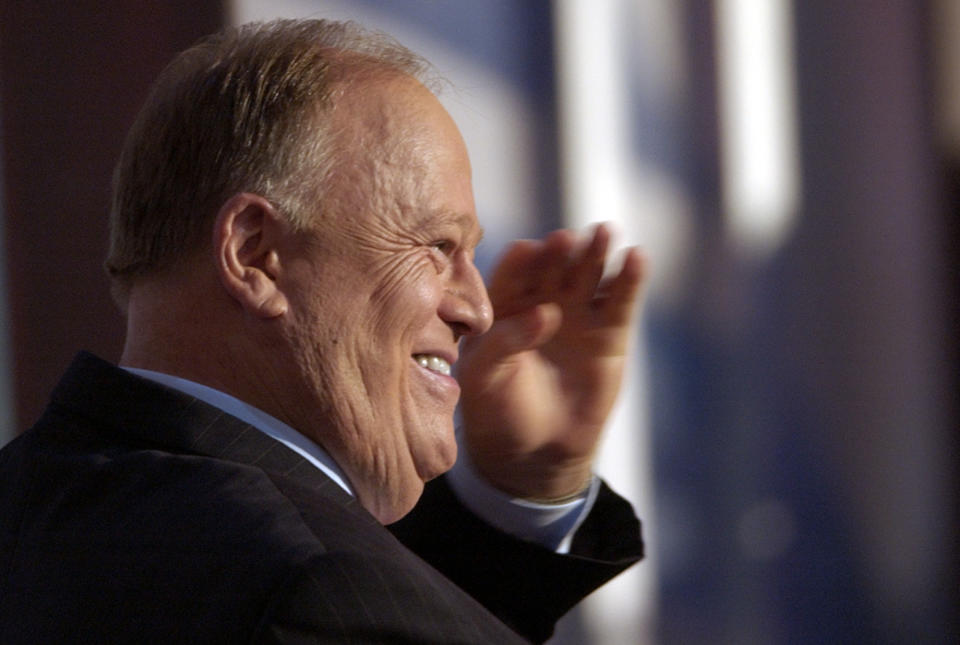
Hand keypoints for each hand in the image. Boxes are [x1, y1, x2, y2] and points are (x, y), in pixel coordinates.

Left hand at [457, 224, 645, 500]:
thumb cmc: (496, 409)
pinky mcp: (610, 331)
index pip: (512, 273)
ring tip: (605, 233)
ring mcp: (577, 313)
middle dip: (560, 251)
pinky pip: (620, 300)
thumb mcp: (484, 376)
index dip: (521, 261)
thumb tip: (545, 314)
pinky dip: (630, 279)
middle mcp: (541, 299)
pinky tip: (637, 258)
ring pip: (589, 274)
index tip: (529, 251)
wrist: (533, 450)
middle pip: (554, 265)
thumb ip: (504, 342)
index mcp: (502, 303)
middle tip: (567, 239)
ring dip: (597, 252)